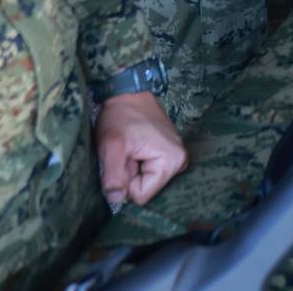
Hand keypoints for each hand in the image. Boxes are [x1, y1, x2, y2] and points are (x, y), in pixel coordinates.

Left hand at [94, 92, 186, 208]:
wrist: (128, 91)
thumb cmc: (120, 116)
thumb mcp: (112, 146)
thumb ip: (114, 177)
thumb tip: (117, 202)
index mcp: (171, 162)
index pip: (141, 195)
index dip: (125, 182)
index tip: (123, 158)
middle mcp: (181, 161)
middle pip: (146, 189)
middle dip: (130, 175)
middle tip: (126, 152)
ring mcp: (178, 157)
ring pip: (146, 180)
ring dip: (133, 168)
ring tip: (130, 148)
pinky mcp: (171, 153)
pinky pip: (150, 170)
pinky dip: (139, 162)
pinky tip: (135, 147)